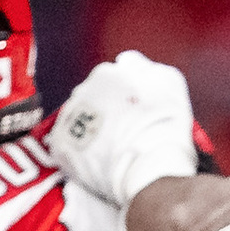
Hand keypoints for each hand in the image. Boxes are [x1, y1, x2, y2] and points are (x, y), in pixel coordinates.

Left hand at [48, 51, 198, 208]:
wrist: (149, 169)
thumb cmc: (164, 130)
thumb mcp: (169, 82)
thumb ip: (145, 66)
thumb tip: (129, 62)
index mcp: (109, 74)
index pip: (114, 79)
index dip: (127, 97)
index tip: (137, 113)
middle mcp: (83, 90)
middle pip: (94, 98)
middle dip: (108, 112)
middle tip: (127, 133)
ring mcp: (70, 117)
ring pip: (81, 120)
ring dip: (93, 131)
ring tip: (114, 151)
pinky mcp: (60, 144)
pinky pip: (68, 145)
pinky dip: (81, 152)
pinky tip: (100, 162)